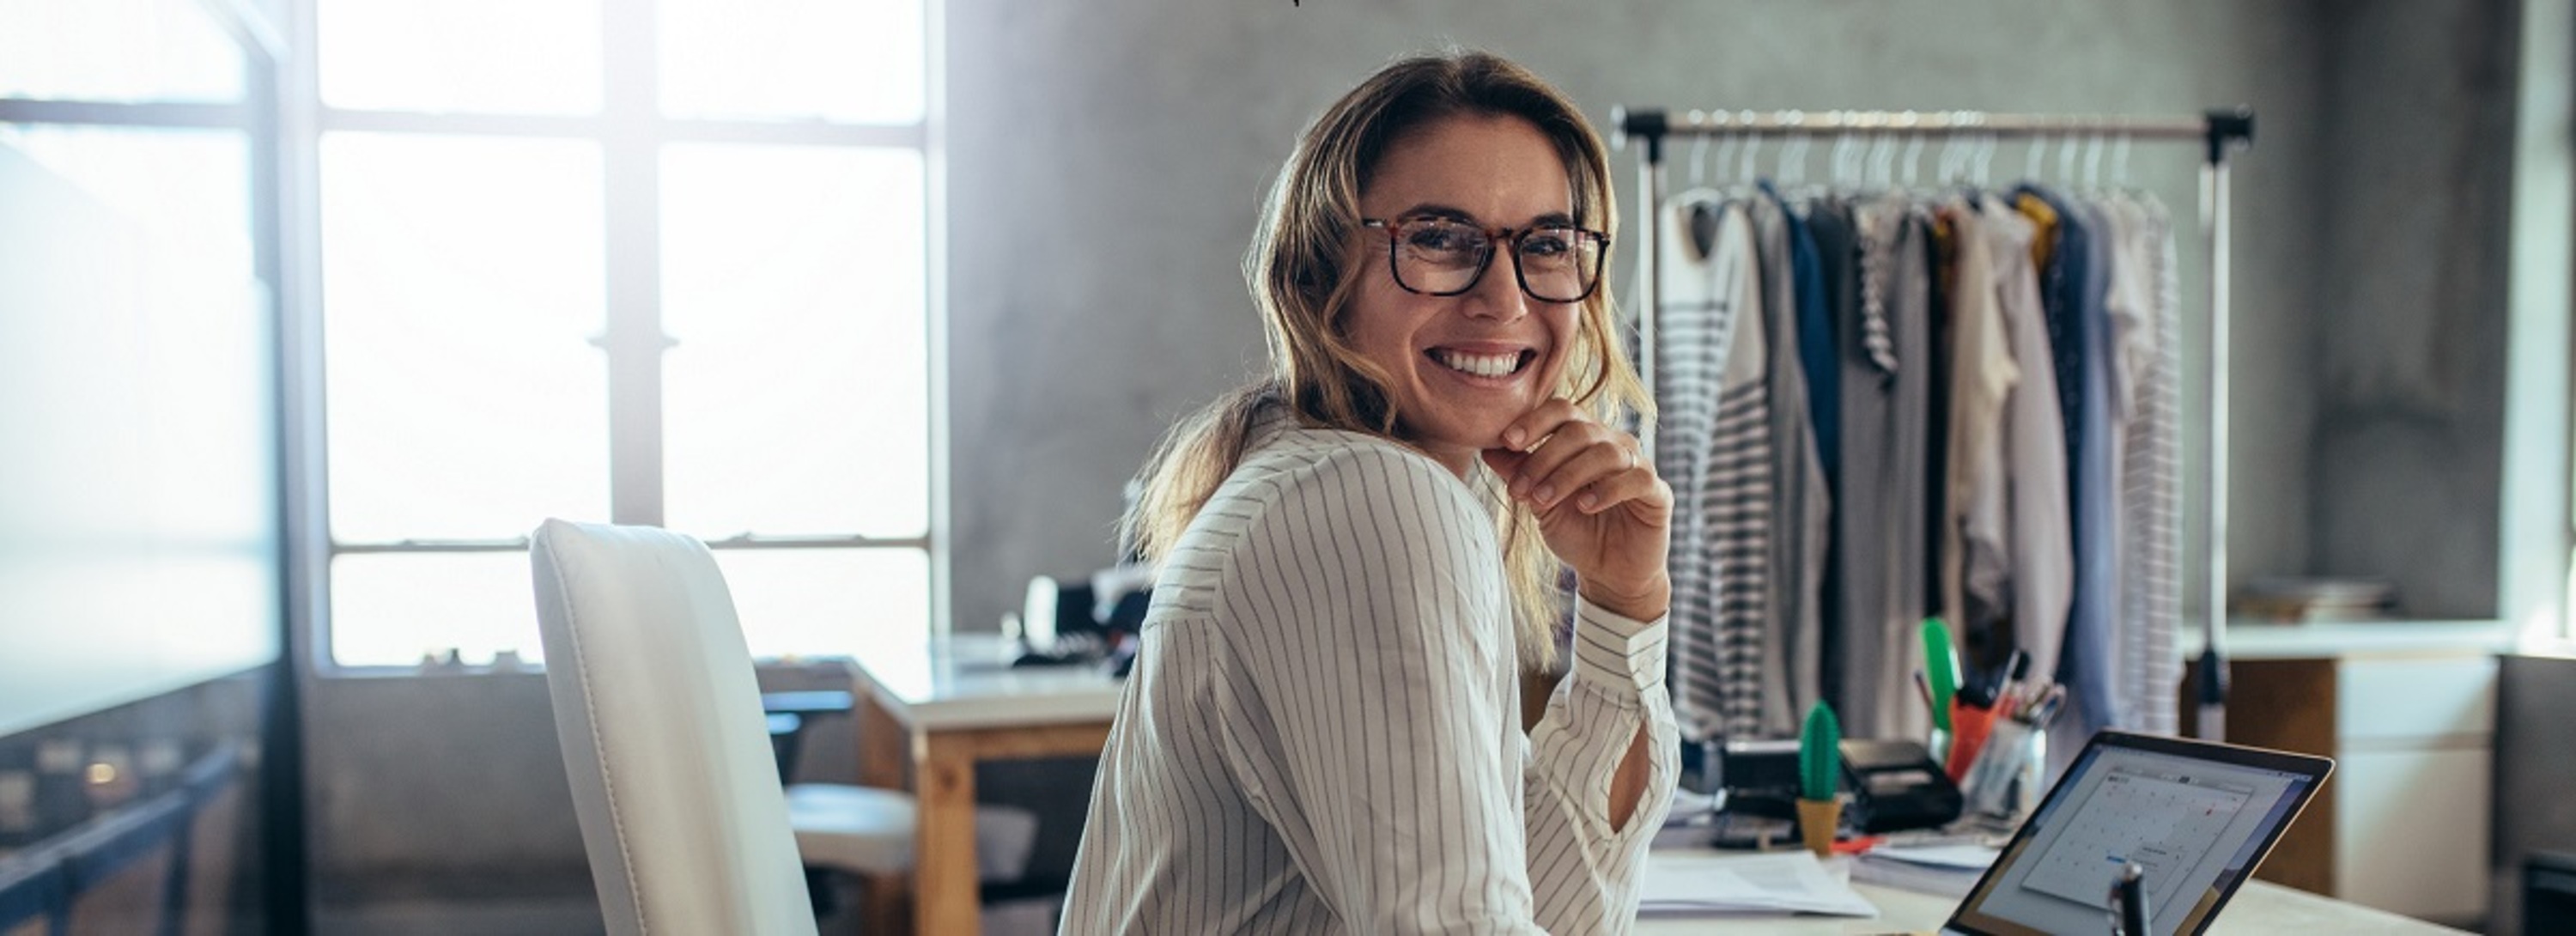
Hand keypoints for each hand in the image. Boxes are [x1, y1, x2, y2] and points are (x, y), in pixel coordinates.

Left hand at [1480, 399, 1670, 620]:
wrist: (1609, 574)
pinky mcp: (1657, 493)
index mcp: (1584, 440)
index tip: (1507, 441)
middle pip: (1579, 429)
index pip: (1562, 412)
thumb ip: (1519, 474)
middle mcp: (1613, 445)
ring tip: (1543, 502)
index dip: (1535, 421)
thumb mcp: (1540, 503)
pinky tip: (1585, 505)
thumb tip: (1487, 447)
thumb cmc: (1576, 532)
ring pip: (1605, 452)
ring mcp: (1637, 465)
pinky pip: (1636, 478)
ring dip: (1568, 475)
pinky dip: (1607, 489)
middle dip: (1543, 458)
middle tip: (1520, 490)